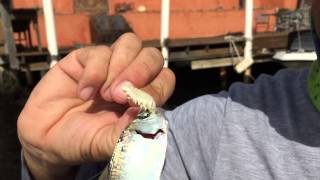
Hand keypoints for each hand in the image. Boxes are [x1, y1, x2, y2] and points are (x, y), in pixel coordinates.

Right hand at [17, 33, 174, 178]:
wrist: (46, 138)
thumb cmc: (83, 141)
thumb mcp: (109, 143)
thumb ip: (130, 131)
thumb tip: (148, 111)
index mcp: (142, 97)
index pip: (165, 79)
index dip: (156, 88)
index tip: (136, 106)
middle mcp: (129, 78)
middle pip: (152, 56)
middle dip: (140, 71)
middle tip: (119, 96)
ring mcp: (108, 66)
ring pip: (130, 44)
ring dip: (118, 68)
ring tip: (104, 94)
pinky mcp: (84, 59)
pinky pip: (98, 52)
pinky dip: (93, 73)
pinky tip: (83, 93)